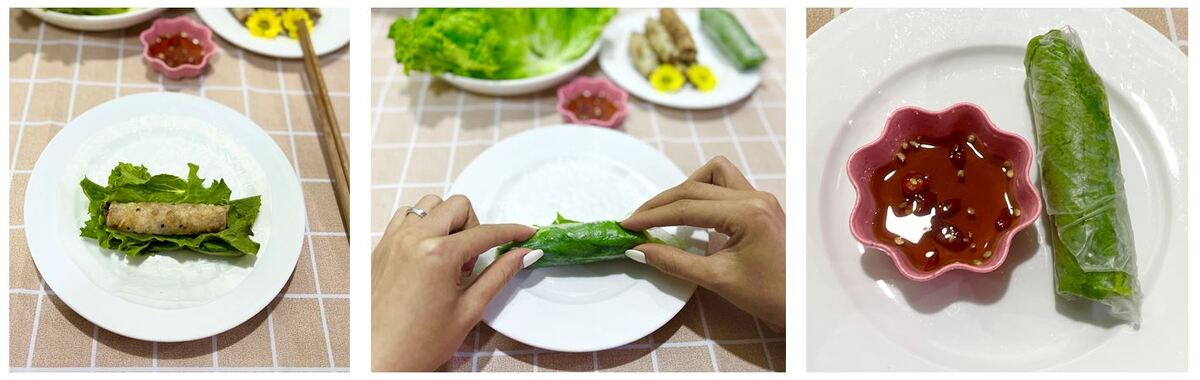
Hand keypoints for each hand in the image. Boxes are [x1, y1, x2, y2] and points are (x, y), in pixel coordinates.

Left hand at [372, 194, 539, 370]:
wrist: (377, 360)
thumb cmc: (418, 343)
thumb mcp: (469, 310)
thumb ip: (498, 275)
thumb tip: (523, 255)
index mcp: (438, 254)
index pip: (485, 233)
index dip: (511, 232)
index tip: (524, 233)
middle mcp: (412, 239)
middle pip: (458, 206)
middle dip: (474, 227)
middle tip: (472, 261)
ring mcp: (392, 241)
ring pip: (428, 205)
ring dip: (446, 222)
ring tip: (449, 257)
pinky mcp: (379, 249)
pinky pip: (404, 218)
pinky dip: (422, 226)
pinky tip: (428, 254)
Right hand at [621, 156, 784, 329]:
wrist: (804, 308)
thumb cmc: (770, 296)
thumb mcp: (717, 280)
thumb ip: (675, 262)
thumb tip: (639, 249)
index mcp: (748, 212)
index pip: (688, 206)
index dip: (653, 215)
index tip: (627, 224)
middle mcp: (756, 197)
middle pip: (696, 186)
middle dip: (663, 202)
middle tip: (638, 220)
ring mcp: (761, 198)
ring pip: (714, 174)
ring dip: (687, 189)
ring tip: (668, 213)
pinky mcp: (762, 205)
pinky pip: (727, 186)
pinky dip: (705, 194)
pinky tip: (695, 216)